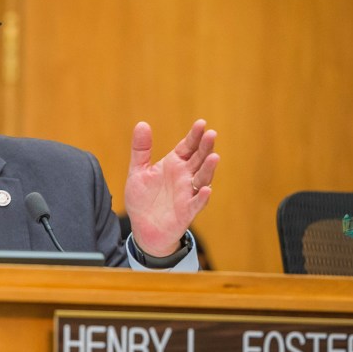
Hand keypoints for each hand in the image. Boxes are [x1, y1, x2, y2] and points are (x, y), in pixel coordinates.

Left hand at [124, 119, 218, 256]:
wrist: (143, 228)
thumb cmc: (143, 199)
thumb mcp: (138, 171)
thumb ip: (141, 149)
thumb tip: (142, 123)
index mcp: (174, 164)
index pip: (188, 146)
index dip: (194, 136)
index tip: (201, 123)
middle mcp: (184, 177)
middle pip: (198, 159)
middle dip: (205, 147)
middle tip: (211, 134)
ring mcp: (187, 193)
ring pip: (202, 179)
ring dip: (208, 169)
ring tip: (214, 157)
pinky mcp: (187, 211)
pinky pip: (196, 203)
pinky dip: (202, 197)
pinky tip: (206, 189)